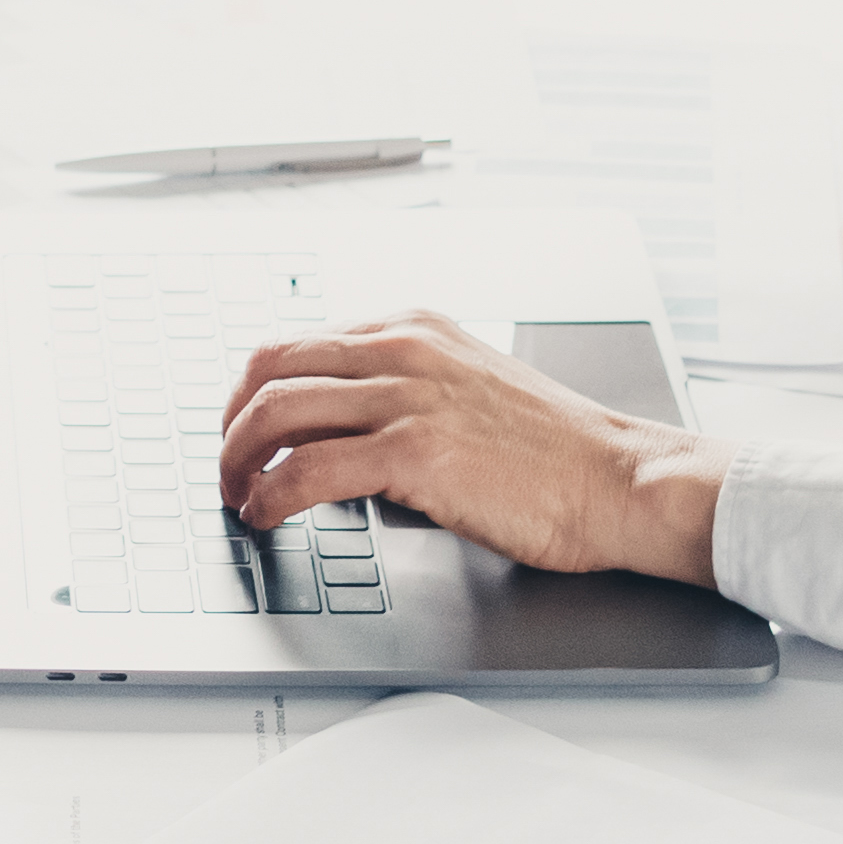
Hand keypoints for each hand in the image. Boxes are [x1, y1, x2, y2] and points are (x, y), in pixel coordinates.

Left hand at [214, 308, 719, 585]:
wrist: (615, 480)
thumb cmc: (553, 451)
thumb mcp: (468, 387)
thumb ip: (404, 390)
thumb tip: (337, 430)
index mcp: (413, 328)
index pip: (296, 342)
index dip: (251, 392)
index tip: (240, 431)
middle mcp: (403, 348)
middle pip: (269, 368)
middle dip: (230, 423)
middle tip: (226, 467)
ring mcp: (407, 396)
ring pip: (276, 412)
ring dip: (238, 461)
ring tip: (239, 497)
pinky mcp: (413, 452)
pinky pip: (307, 470)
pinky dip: (271, 495)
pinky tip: (270, 516)